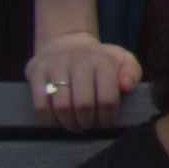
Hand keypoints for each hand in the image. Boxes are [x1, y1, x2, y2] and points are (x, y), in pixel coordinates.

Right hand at [27, 31, 144, 128]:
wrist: (65, 42)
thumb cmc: (98, 59)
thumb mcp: (122, 60)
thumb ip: (132, 72)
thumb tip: (126, 86)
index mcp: (102, 60)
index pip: (107, 99)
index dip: (107, 118)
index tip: (106, 121)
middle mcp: (78, 61)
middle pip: (84, 105)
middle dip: (88, 123)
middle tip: (89, 125)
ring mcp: (55, 66)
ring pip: (62, 107)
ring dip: (70, 124)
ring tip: (75, 124)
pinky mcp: (36, 72)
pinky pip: (40, 106)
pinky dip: (50, 120)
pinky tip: (58, 119)